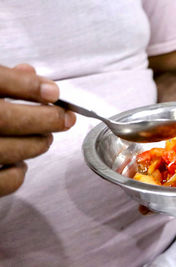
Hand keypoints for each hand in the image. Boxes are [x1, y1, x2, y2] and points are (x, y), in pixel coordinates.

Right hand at [0, 64, 75, 196]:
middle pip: (8, 118)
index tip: (53, 92)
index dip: (28, 86)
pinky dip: (18, 172)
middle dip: (45, 119)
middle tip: (63, 117)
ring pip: (11, 150)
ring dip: (37, 143)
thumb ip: (0, 80)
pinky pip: (4, 181)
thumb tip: (31, 75)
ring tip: (44, 136)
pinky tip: (18, 161)